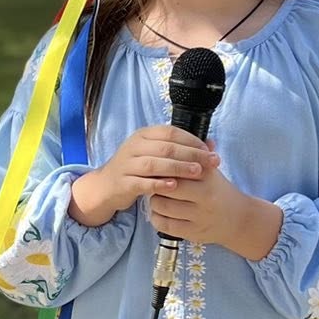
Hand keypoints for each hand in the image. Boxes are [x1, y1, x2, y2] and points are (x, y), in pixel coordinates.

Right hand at [95, 126, 220, 213]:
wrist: (107, 185)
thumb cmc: (137, 168)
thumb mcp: (156, 154)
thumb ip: (181, 149)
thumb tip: (212, 144)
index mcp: (144, 135)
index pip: (170, 132)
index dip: (192, 140)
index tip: (209, 150)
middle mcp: (134, 146)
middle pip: (166, 147)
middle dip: (191, 154)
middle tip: (210, 162)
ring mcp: (127, 164)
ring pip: (154, 164)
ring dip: (178, 168)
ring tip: (197, 172)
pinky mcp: (123, 182)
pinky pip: (142, 182)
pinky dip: (159, 184)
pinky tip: (174, 187)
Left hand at [148, 139, 276, 256]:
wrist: (239, 218)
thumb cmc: (219, 190)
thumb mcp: (212, 170)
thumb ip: (196, 153)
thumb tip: (179, 134)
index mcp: (208, 176)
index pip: (177, 167)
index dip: (162, 166)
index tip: (155, 165)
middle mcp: (205, 196)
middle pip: (168, 187)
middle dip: (156, 183)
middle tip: (153, 181)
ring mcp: (199, 216)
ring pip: (162, 206)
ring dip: (154, 201)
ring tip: (157, 196)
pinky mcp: (192, 233)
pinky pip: (164, 224)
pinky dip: (156, 217)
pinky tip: (159, 212)